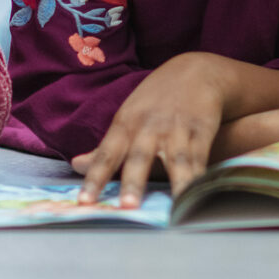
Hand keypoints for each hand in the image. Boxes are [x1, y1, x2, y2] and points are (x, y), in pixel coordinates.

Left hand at [69, 54, 227, 206]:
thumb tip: (75, 166)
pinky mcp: (202, 130)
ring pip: (176, 159)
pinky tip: (200, 195)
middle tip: (128, 207)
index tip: (85, 201)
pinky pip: (200, 158)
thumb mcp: (127, 117)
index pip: (107, 154)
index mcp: (126, 123)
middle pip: (140, 157)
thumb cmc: (156, 100)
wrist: (197, 71)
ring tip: (176, 207)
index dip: (95, 177)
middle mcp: (149, 127)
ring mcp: (177, 128)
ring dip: (175, 183)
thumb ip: (105, 147)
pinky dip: (200, 177)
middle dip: (134, 181)